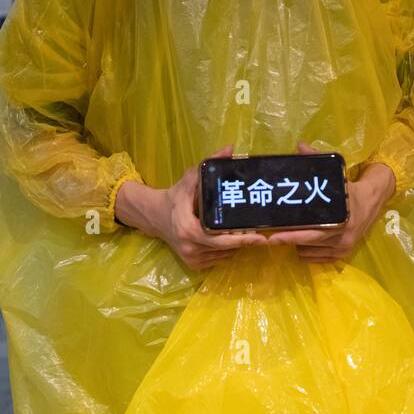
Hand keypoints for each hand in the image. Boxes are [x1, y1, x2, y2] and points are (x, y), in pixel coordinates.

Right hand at [116, 145, 264, 270]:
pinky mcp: (192, 265)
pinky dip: (225, 252)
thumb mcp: (190, 179)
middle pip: (224, 249)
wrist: (154, 216)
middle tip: (258, 232)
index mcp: (188, 229)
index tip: (259, 236)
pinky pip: (216, 260)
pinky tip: (229, 240)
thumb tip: (231, 149)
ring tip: (245, 233)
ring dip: (235, 247)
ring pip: (222, 256)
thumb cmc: (175, 197)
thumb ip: (209, 164)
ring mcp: (190, 258)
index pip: (220, 239)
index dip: (240, 239)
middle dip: (243, 241)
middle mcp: (189, 247)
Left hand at [268, 143, 395, 262]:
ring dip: (299, 245)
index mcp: (340, 216)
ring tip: (292, 233)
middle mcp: (343, 235)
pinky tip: (304, 241)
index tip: (274, 236)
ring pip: (310, 252)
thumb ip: (316, 160)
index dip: (291, 235)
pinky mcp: (344, 253)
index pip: (310, 231)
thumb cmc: (351, 187)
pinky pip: (318, 258)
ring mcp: (344, 246)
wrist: (374, 200)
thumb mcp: (336, 173)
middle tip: (271, 239)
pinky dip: (308, 251)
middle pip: (308, 244)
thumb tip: (299, 146)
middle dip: (289, 241)